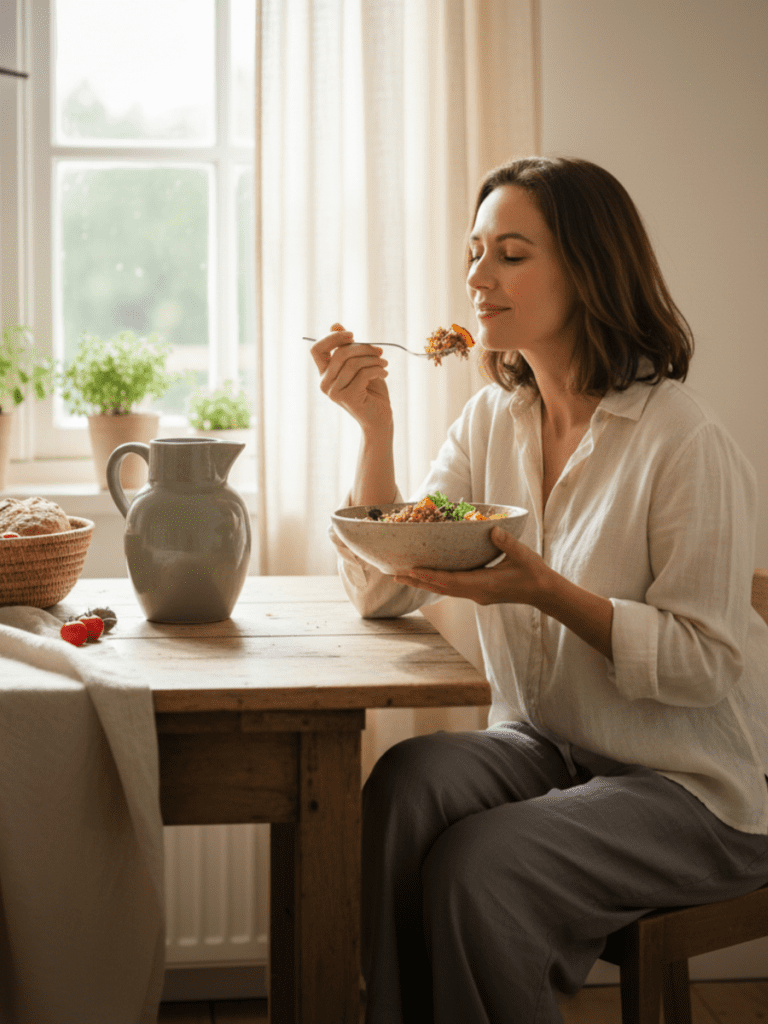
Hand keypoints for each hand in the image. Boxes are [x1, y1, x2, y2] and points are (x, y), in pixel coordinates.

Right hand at [310, 329, 391, 433]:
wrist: (380, 420)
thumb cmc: (371, 392)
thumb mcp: (360, 365)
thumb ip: (348, 348)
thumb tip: (335, 325)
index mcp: (325, 374)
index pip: (317, 349)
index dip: (333, 337)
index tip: (353, 335)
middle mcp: (325, 383)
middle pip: (340, 353)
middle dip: (363, 348)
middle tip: (380, 352)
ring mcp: (334, 392)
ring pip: (353, 363)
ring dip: (373, 359)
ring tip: (384, 363)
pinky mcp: (347, 397)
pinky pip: (363, 373)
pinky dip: (377, 369)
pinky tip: (385, 373)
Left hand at [393, 526, 550, 606]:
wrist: (544, 593)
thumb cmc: (533, 573)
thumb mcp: (522, 555)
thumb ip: (507, 543)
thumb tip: (493, 529)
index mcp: (483, 584)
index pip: (450, 581)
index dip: (430, 575)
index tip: (411, 569)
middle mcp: (476, 593)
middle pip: (441, 588)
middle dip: (418, 580)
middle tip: (395, 575)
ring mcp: (476, 595)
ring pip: (445, 590)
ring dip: (424, 582)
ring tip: (404, 576)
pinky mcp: (479, 593)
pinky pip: (453, 588)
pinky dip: (437, 582)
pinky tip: (428, 577)